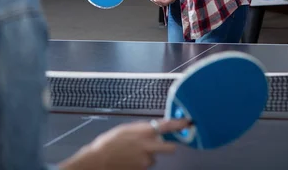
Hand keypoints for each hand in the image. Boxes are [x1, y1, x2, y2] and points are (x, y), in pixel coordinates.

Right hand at [60, 119, 189, 169]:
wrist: (99, 160)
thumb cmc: (108, 143)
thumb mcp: (125, 129)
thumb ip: (141, 129)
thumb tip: (153, 128)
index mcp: (143, 131)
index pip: (167, 126)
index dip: (180, 124)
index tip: (189, 123)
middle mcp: (148, 145)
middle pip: (170, 148)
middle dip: (167, 146)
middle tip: (157, 145)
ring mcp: (147, 159)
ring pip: (155, 156)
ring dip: (148, 155)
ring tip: (132, 153)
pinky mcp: (143, 168)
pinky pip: (147, 164)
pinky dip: (141, 162)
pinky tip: (130, 159)